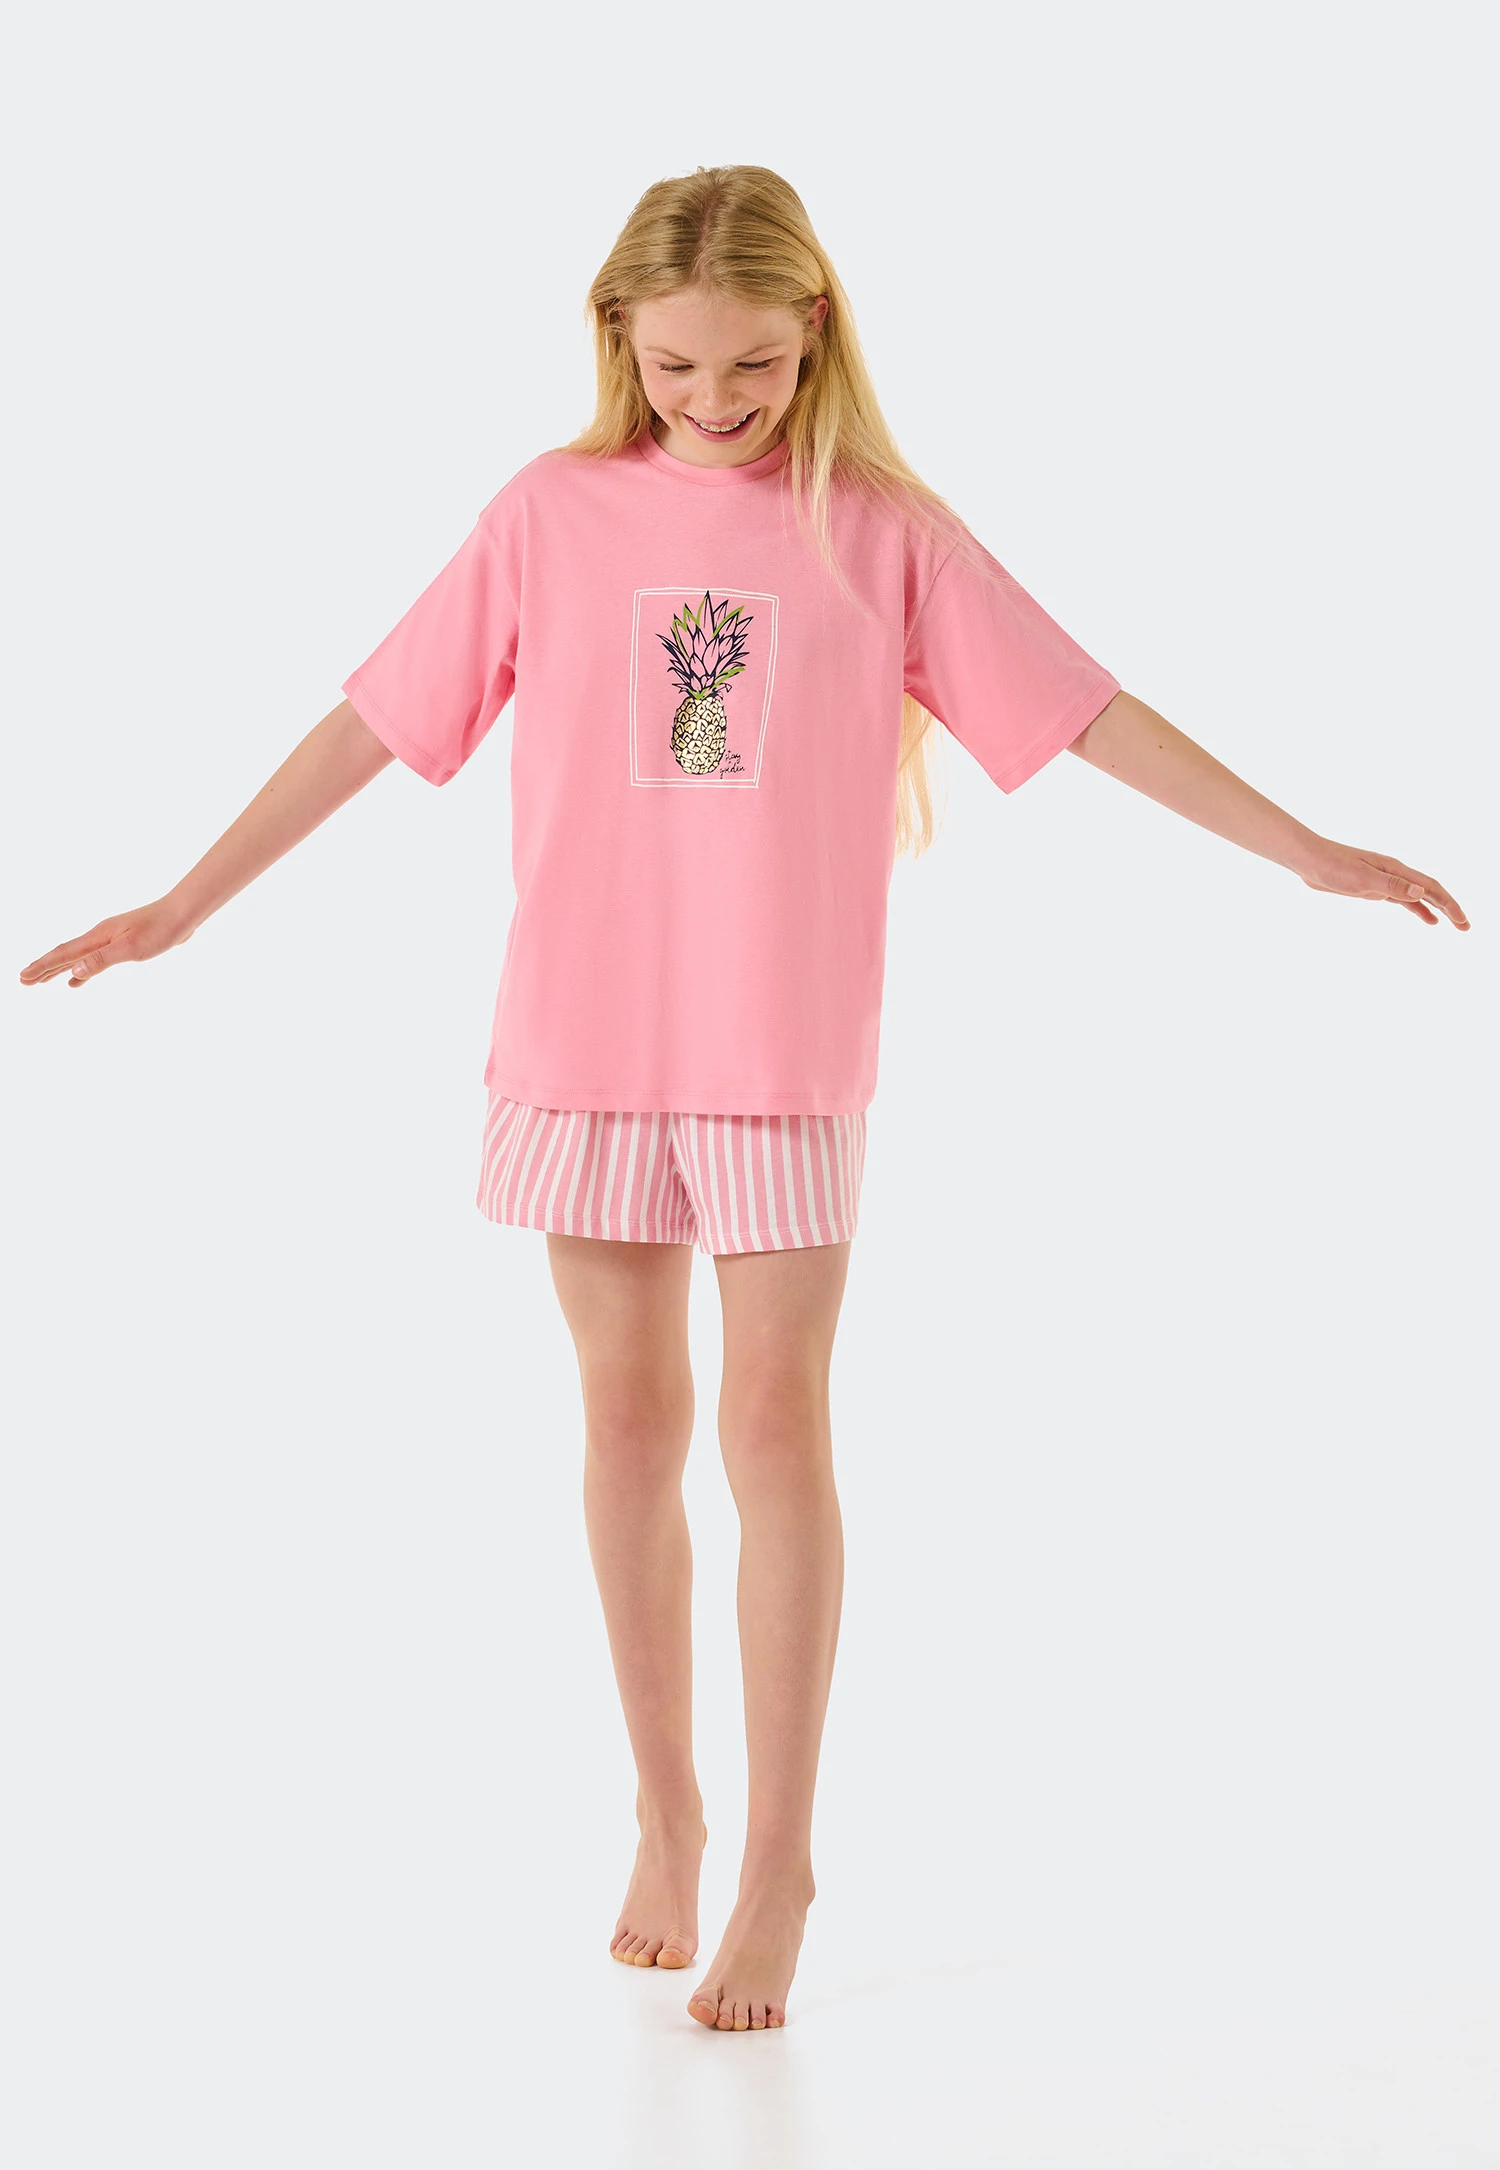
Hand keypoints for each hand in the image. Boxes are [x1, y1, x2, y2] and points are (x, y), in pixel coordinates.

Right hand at [19, 898, 194, 988]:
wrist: (181, 914)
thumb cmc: (159, 930)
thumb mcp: (131, 949)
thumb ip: (102, 960)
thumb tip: (73, 972)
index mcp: (98, 937)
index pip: (63, 955)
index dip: (42, 967)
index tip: (23, 978)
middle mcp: (99, 936)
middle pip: (64, 954)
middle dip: (43, 968)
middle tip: (23, 980)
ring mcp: (109, 939)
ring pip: (77, 957)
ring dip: (58, 969)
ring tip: (42, 981)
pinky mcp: (121, 944)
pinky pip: (92, 959)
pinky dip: (80, 971)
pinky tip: (76, 980)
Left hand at [1299, 842, 1469, 928]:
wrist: (1310, 860)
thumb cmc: (1333, 867)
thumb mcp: (1362, 880)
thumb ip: (1392, 886)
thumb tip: (1421, 893)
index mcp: (1396, 870)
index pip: (1431, 888)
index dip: (1450, 905)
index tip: (1462, 922)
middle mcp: (1395, 874)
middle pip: (1431, 892)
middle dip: (1450, 908)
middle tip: (1466, 927)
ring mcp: (1385, 881)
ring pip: (1419, 896)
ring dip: (1437, 909)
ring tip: (1452, 924)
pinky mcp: (1374, 888)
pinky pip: (1403, 900)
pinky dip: (1418, 909)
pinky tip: (1426, 919)